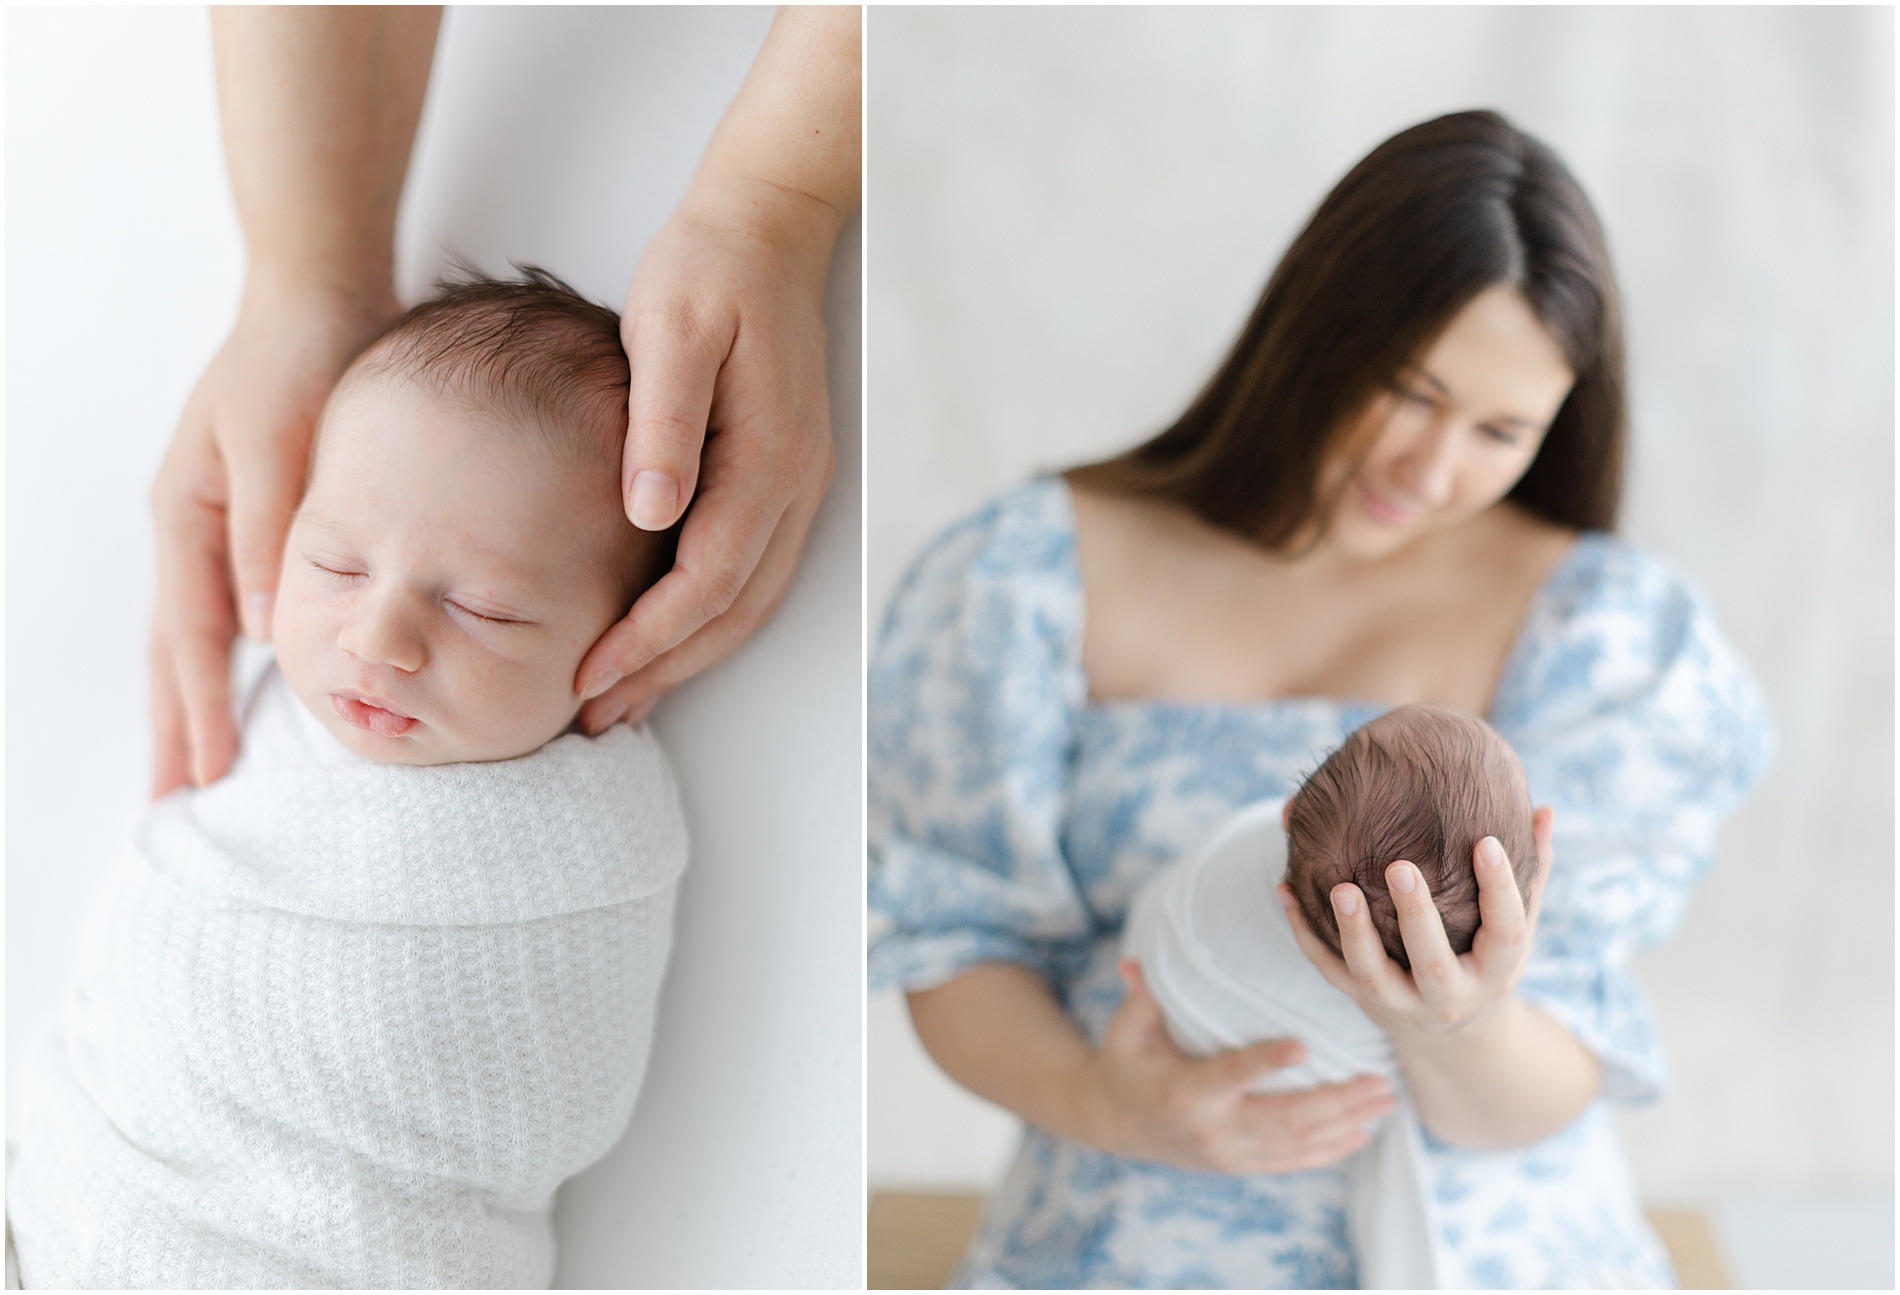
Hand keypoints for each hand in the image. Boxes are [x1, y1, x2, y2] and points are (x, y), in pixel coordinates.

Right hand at [148, 280, 397, 794]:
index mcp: (190, 517)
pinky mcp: (250, 519)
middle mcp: (192, 528)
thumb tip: (260, 631)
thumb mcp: (279, 443)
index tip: (207, 775)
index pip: (194, 638)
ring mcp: (215, 525)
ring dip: (193, 703)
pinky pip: (229, 607)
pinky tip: (246, 689)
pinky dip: (228, 659)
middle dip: (176, 727)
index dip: (200, 708)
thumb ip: (267, 533)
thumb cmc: (298, 361)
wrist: (316, 295)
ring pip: (198, 635)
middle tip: (171, 804)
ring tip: (194, 767)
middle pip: (178, 650)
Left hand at [575, 183, 838, 730]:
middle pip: (737, 610)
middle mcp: (797, 482)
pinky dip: (704, 620)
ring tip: (621, 698)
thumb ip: (662, 420)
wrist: (763, 227)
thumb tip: (648, 514)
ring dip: (687, 658)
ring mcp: (799, 485)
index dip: (650, 635)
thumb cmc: (706, 268)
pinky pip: (749, 572)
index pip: (711, 575)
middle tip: (593, 714)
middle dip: (667, 670)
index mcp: (770, 453)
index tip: (588, 673)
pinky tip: (659, 637)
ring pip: (750, 602)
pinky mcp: (782, 479)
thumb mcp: (670, 325)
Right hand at [1074, 961, 1394, 1174]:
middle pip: (1284, 1119)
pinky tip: (1362, 1134)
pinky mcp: (1241, 1166)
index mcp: (1185, 1091)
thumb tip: (1135, 963)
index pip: (1232, 1075)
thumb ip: (1143, 997)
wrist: (1117, 1122)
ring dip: (1347, 1124)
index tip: (1307, 1046)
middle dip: (1337, 1102)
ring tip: (1386, 1100)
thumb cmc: (1129, 1061)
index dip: (1267, 1063)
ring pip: (1297, 1145)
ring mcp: (1230, 1155)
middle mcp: (1212, 1130)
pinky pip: (1293, 1162)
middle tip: (1380, 1081)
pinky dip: (1330, 1150)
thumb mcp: (1128, 1028)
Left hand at [1278, 806, 1554, 1041]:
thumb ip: (1531, 871)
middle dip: (1416, 916)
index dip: (1499, 888)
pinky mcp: (1362, 1001)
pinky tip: (1283, 889)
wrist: (1453, 1034)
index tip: (1486, 840)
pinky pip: (1328, 969)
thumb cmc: (1486, 958)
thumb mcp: (1516, 927)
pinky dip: (1303, 932)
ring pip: (1372, 974)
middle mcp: (1449, 994)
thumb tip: (1544, 808)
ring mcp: (1402, 1003)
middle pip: (1431, 961)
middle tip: (1399, 866)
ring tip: (1338, 886)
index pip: (1505, 930)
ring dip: (1352, 931)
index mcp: (1496, 969)